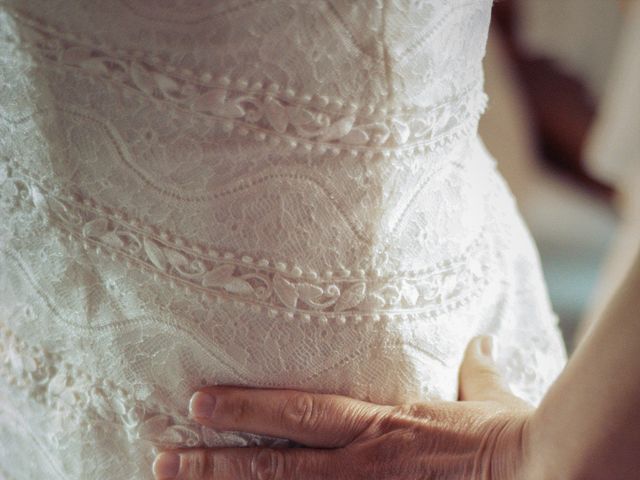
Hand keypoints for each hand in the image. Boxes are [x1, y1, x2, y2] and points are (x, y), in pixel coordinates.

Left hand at [152, 336, 534, 479]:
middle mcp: (365, 458)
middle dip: (217, 460)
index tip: (201, 402)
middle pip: (277, 460)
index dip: (248, 408)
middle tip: (162, 457)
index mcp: (382, 420)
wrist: (536, 467)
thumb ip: (473, 367)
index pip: (301, 410)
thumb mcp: (485, 393)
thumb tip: (479, 342)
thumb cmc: (508, 432)